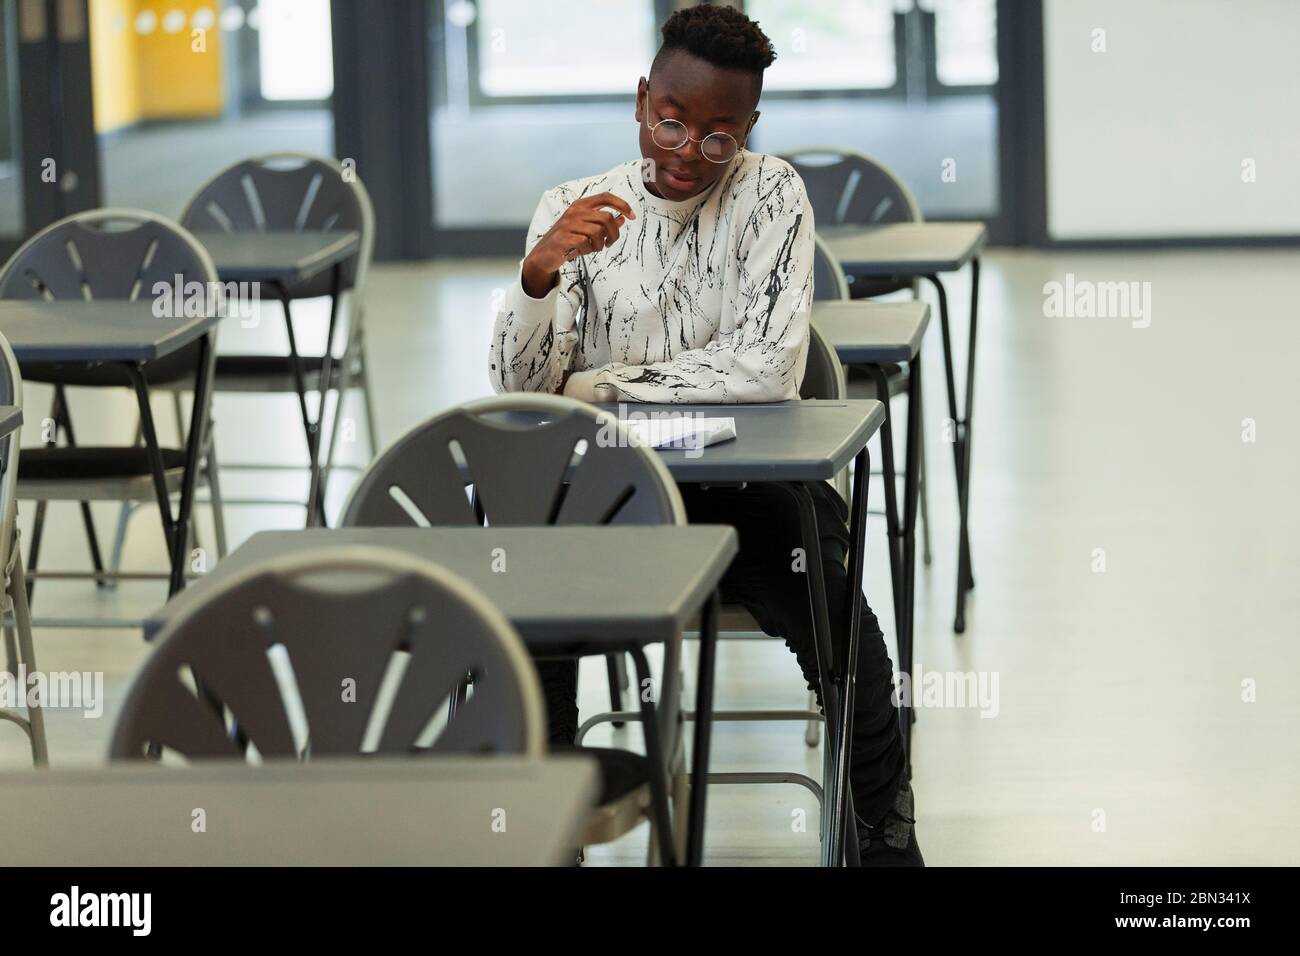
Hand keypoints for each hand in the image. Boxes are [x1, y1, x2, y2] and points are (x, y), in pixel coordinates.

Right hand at [521, 192, 635, 297]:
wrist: (544, 254)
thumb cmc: (568, 240)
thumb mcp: (587, 230)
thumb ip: (604, 224)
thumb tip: (622, 218)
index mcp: (581, 205)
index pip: (605, 197)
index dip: (622, 204)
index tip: (632, 216)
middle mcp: (575, 211)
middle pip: (607, 218)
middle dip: (614, 234)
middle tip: (610, 243)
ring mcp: (568, 224)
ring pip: (598, 232)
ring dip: (600, 245)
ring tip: (593, 248)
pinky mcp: (563, 237)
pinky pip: (586, 243)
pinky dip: (587, 250)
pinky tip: (581, 251)